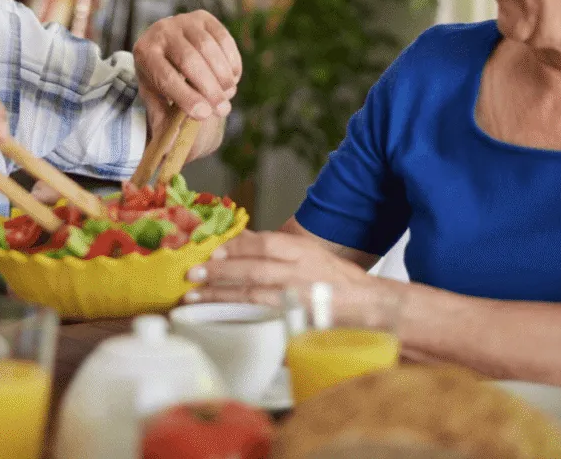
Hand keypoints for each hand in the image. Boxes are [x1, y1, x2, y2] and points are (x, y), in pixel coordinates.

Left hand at [133, 9, 241, 128]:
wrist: (167, 51)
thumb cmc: (162, 84)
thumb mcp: (156, 103)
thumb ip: (164, 123)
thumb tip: (172, 149)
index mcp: (144, 53)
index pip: (166, 76)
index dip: (187, 97)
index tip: (204, 115)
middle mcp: (160, 31)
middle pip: (189, 60)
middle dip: (209, 88)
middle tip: (222, 110)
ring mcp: (183, 20)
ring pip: (209, 48)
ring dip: (222, 75)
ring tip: (227, 95)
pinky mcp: (204, 17)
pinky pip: (224, 39)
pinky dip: (231, 61)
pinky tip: (231, 79)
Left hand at [185, 230, 366, 305]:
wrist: (368, 305)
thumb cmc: (335, 278)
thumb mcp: (308, 252)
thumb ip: (276, 247)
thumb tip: (240, 239)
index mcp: (302, 251)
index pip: (266, 243)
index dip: (238, 246)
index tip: (214, 249)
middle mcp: (300, 272)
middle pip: (255, 269)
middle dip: (220, 271)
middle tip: (193, 273)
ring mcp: (298, 299)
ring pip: (254, 295)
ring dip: (221, 296)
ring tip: (194, 296)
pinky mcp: (297, 321)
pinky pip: (263, 318)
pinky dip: (238, 316)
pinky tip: (219, 317)